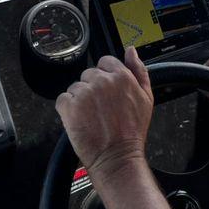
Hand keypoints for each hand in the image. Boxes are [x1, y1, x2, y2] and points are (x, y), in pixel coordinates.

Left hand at [56, 48, 153, 178]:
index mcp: (121, 76)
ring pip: (75, 87)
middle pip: (89, 74)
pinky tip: (80, 120)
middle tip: (100, 108)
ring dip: (80, 100)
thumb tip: (131, 51)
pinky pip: (63, 100)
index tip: (106, 91)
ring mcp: (84, 93)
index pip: (105, 62)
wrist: (117, 157)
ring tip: (91, 116)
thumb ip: (139, 70)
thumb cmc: (132, 132)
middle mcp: (102, 81)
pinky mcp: (69, 106)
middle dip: (92, 89)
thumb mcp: (146, 97)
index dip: (105, 76)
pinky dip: (67, 109)